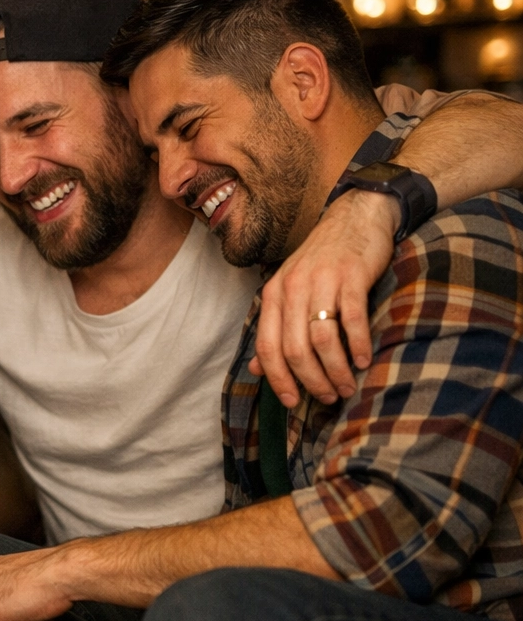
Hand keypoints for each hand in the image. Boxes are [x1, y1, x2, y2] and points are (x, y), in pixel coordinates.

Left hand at [251, 189, 395, 406]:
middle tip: (329, 397)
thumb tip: (257, 369)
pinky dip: (357, 345)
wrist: (355, 218)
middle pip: (294, 349)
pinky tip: (363, 361)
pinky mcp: (351, 276)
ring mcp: (321, 281)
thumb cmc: (323, 262)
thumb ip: (275, 328)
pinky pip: (352, 319)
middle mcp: (292, 288)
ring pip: (322, 339)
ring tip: (347, 386)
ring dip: (335, 370)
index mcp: (273, 294)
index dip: (277, 379)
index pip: (267, 346)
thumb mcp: (291, 291)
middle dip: (311, 381)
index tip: (292, 402)